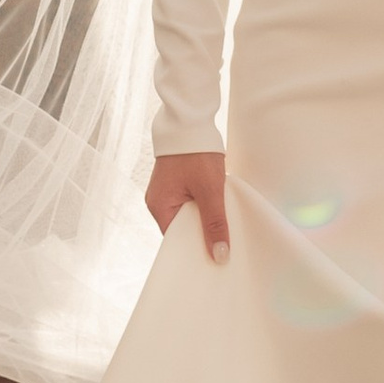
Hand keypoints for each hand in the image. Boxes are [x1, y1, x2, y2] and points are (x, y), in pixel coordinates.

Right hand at [145, 148, 230, 263]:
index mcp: (160, 207)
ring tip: (224, 231)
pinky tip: (217, 211)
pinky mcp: (174, 184)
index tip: (216, 261)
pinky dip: (201, 209)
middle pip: (182, 230)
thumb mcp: (210, 190)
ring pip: (186, 217)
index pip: (176, 240)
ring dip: (204, 221)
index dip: (195, 252)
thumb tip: (219, 256)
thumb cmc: (196, 153)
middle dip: (202, 238)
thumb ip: (214, 223)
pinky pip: (187, 205)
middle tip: (225, 251)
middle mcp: (158, 203)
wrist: (188, 120)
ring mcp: (165, 193)